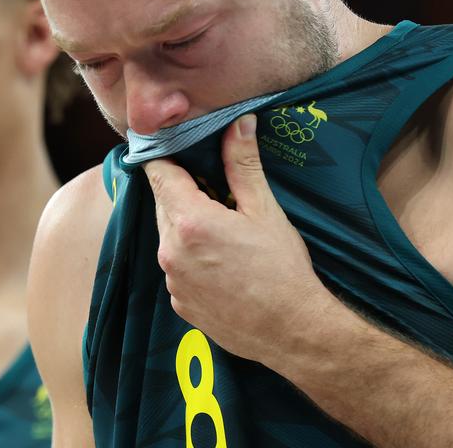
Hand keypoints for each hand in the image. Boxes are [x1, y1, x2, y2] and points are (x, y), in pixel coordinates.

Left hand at [145, 113, 331, 361]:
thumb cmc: (283, 269)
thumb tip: (239, 121)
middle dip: (185, 193)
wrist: (293, 331)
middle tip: (219, 193)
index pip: (158, 172)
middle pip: (164, 204)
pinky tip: (224, 263)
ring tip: (227, 233)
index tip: (177, 147)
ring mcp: (172, 280)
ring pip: (170, 237)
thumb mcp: (264, 210)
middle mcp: (170, 251)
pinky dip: (192, 259)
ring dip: (188, 227)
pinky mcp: (179, 303)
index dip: (166, 155)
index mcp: (189, 221)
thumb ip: (242, 163)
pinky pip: (177, 268)